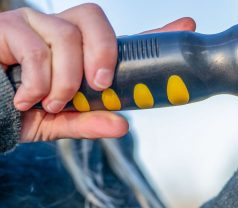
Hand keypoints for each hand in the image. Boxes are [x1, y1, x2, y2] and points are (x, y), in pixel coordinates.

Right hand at [0, 3, 196, 141]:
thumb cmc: (14, 109)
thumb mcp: (58, 122)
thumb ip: (88, 121)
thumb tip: (122, 125)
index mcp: (80, 53)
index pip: (122, 39)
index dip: (157, 32)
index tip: (186, 25)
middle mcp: (59, 30)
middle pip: (95, 19)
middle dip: (104, 53)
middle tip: (99, 84)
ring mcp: (32, 24)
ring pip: (67, 37)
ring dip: (64, 80)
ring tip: (51, 102)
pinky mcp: (6, 27)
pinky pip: (35, 49)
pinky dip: (37, 82)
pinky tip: (25, 97)